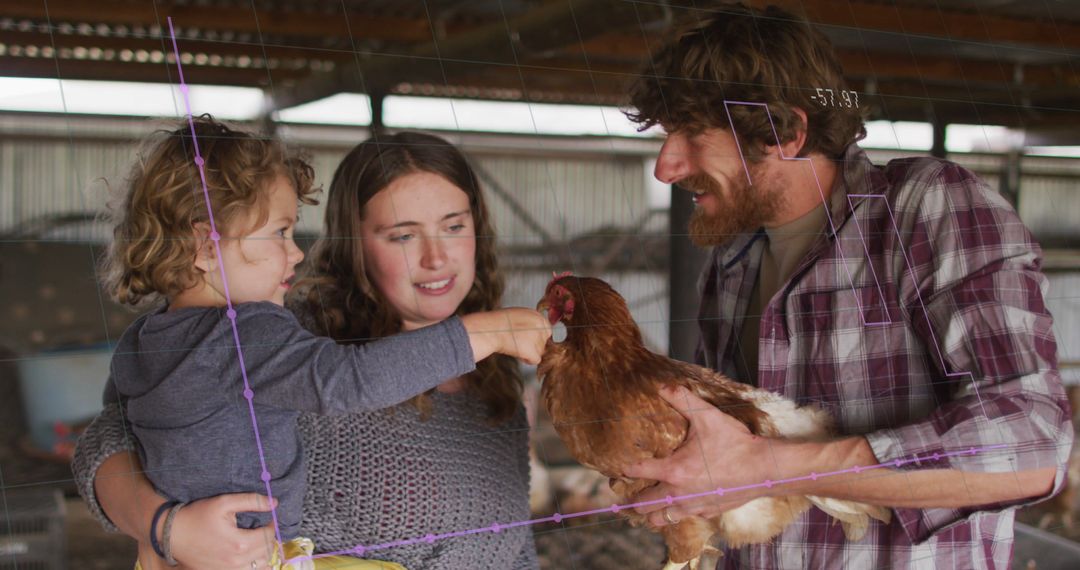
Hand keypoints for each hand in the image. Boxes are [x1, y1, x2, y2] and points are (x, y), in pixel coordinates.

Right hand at [169, 493, 277, 568]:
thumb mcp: (224, 503)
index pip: (269, 535)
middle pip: (267, 552)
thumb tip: (274, 503)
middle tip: (264, 528)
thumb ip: (251, 501)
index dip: (272, 525)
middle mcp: (236, 562)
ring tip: (257, 542)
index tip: (269, 518)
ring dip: (264, 554)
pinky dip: (253, 566)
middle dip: (269, 538)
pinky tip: (249, 556)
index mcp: (240, 543)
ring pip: (260, 566)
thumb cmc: (197, 516)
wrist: (172, 534)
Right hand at [462, 308, 551, 364]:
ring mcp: (538, 339)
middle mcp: (540, 326)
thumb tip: (532, 332)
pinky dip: (527, 360)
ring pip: (540, 351)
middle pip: (544, 342)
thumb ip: (528, 322)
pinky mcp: (533, 351)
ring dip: (529, 352)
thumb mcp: (517, 315)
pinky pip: (536, 360)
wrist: (490, 330)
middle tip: (520, 344)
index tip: (526, 339)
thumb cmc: (497, 323)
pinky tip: (518, 355)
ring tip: (515, 347)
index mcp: (537, 316)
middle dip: (534, 345)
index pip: (546, 330)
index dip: (536, 336)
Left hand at [624, 386, 778, 525]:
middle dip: (633, 500)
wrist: (764, 469)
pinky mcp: (707, 513)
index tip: (622, 466)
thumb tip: (662, 386)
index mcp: (674, 470)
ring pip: (662, 519)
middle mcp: (679, 493)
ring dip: (653, 513)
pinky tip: (679, 505)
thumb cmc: (735, 443)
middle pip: (644, 505)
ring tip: (649, 506)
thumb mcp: (707, 416)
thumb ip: (682, 400)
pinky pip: (684, 519)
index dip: (627, 468)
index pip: (638, 472)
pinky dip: (676, 515)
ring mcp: (693, 506)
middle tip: (628, 495)